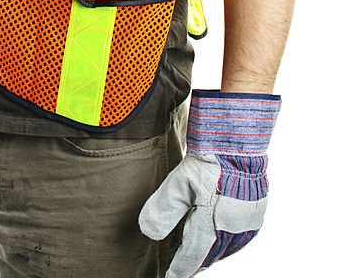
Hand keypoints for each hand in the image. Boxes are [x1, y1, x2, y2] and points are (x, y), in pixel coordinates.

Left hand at [138, 90, 280, 277]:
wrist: (237, 140)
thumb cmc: (207, 159)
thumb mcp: (178, 182)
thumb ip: (164, 209)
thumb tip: (148, 233)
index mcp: (212, 222)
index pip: (192, 255)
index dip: (181, 269)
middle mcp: (232, 227)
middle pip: (211, 254)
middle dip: (196, 262)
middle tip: (184, 267)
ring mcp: (248, 221)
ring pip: (228, 248)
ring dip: (213, 254)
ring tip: (200, 258)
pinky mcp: (257, 211)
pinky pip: (243, 237)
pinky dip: (230, 244)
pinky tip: (223, 242)